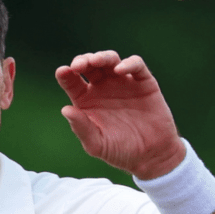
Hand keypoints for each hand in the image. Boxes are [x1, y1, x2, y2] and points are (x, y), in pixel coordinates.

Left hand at [55, 51, 184, 178]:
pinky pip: (136, 65)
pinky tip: (120, 70)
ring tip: (96, 61)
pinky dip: (128, 63)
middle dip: (83, 60)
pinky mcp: (143, 82)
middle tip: (79, 65)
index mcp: (86, 100)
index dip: (65, 74)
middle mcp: (102, 88)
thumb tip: (65, 109)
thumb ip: (81, 128)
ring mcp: (123, 83)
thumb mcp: (97, 144)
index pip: (71, 82)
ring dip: (102, 57)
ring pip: (110, 60)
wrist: (152, 156)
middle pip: (90, 65)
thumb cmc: (120, 151)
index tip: (62, 72)